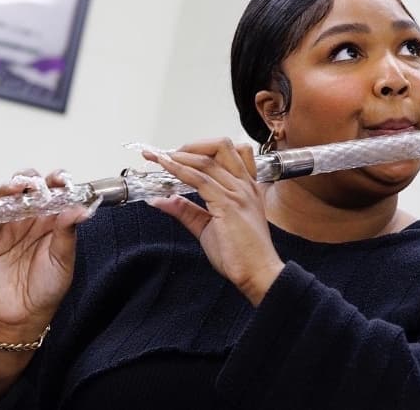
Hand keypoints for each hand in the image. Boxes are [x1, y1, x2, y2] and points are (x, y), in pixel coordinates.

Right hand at [0, 169, 89, 340]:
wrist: (22, 314)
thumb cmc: (48, 288)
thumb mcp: (63, 261)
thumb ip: (67, 233)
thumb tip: (80, 209)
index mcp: (55, 221)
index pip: (57, 193)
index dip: (58, 182)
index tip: (60, 179)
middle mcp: (33, 218)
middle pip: (31, 188)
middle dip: (32, 179)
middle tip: (36, 184)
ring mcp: (12, 225)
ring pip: (10, 196)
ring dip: (12, 186)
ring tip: (17, 188)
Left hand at [143, 139, 283, 305]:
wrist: (258, 274)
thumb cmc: (242, 255)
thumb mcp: (207, 228)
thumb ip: (187, 211)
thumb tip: (164, 200)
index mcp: (245, 188)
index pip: (226, 155)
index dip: (198, 148)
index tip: (173, 153)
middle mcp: (244, 185)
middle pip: (221, 146)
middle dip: (191, 145)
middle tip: (169, 154)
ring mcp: (238, 193)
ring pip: (207, 160)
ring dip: (179, 156)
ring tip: (161, 158)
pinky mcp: (229, 204)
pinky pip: (200, 179)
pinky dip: (179, 170)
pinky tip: (166, 168)